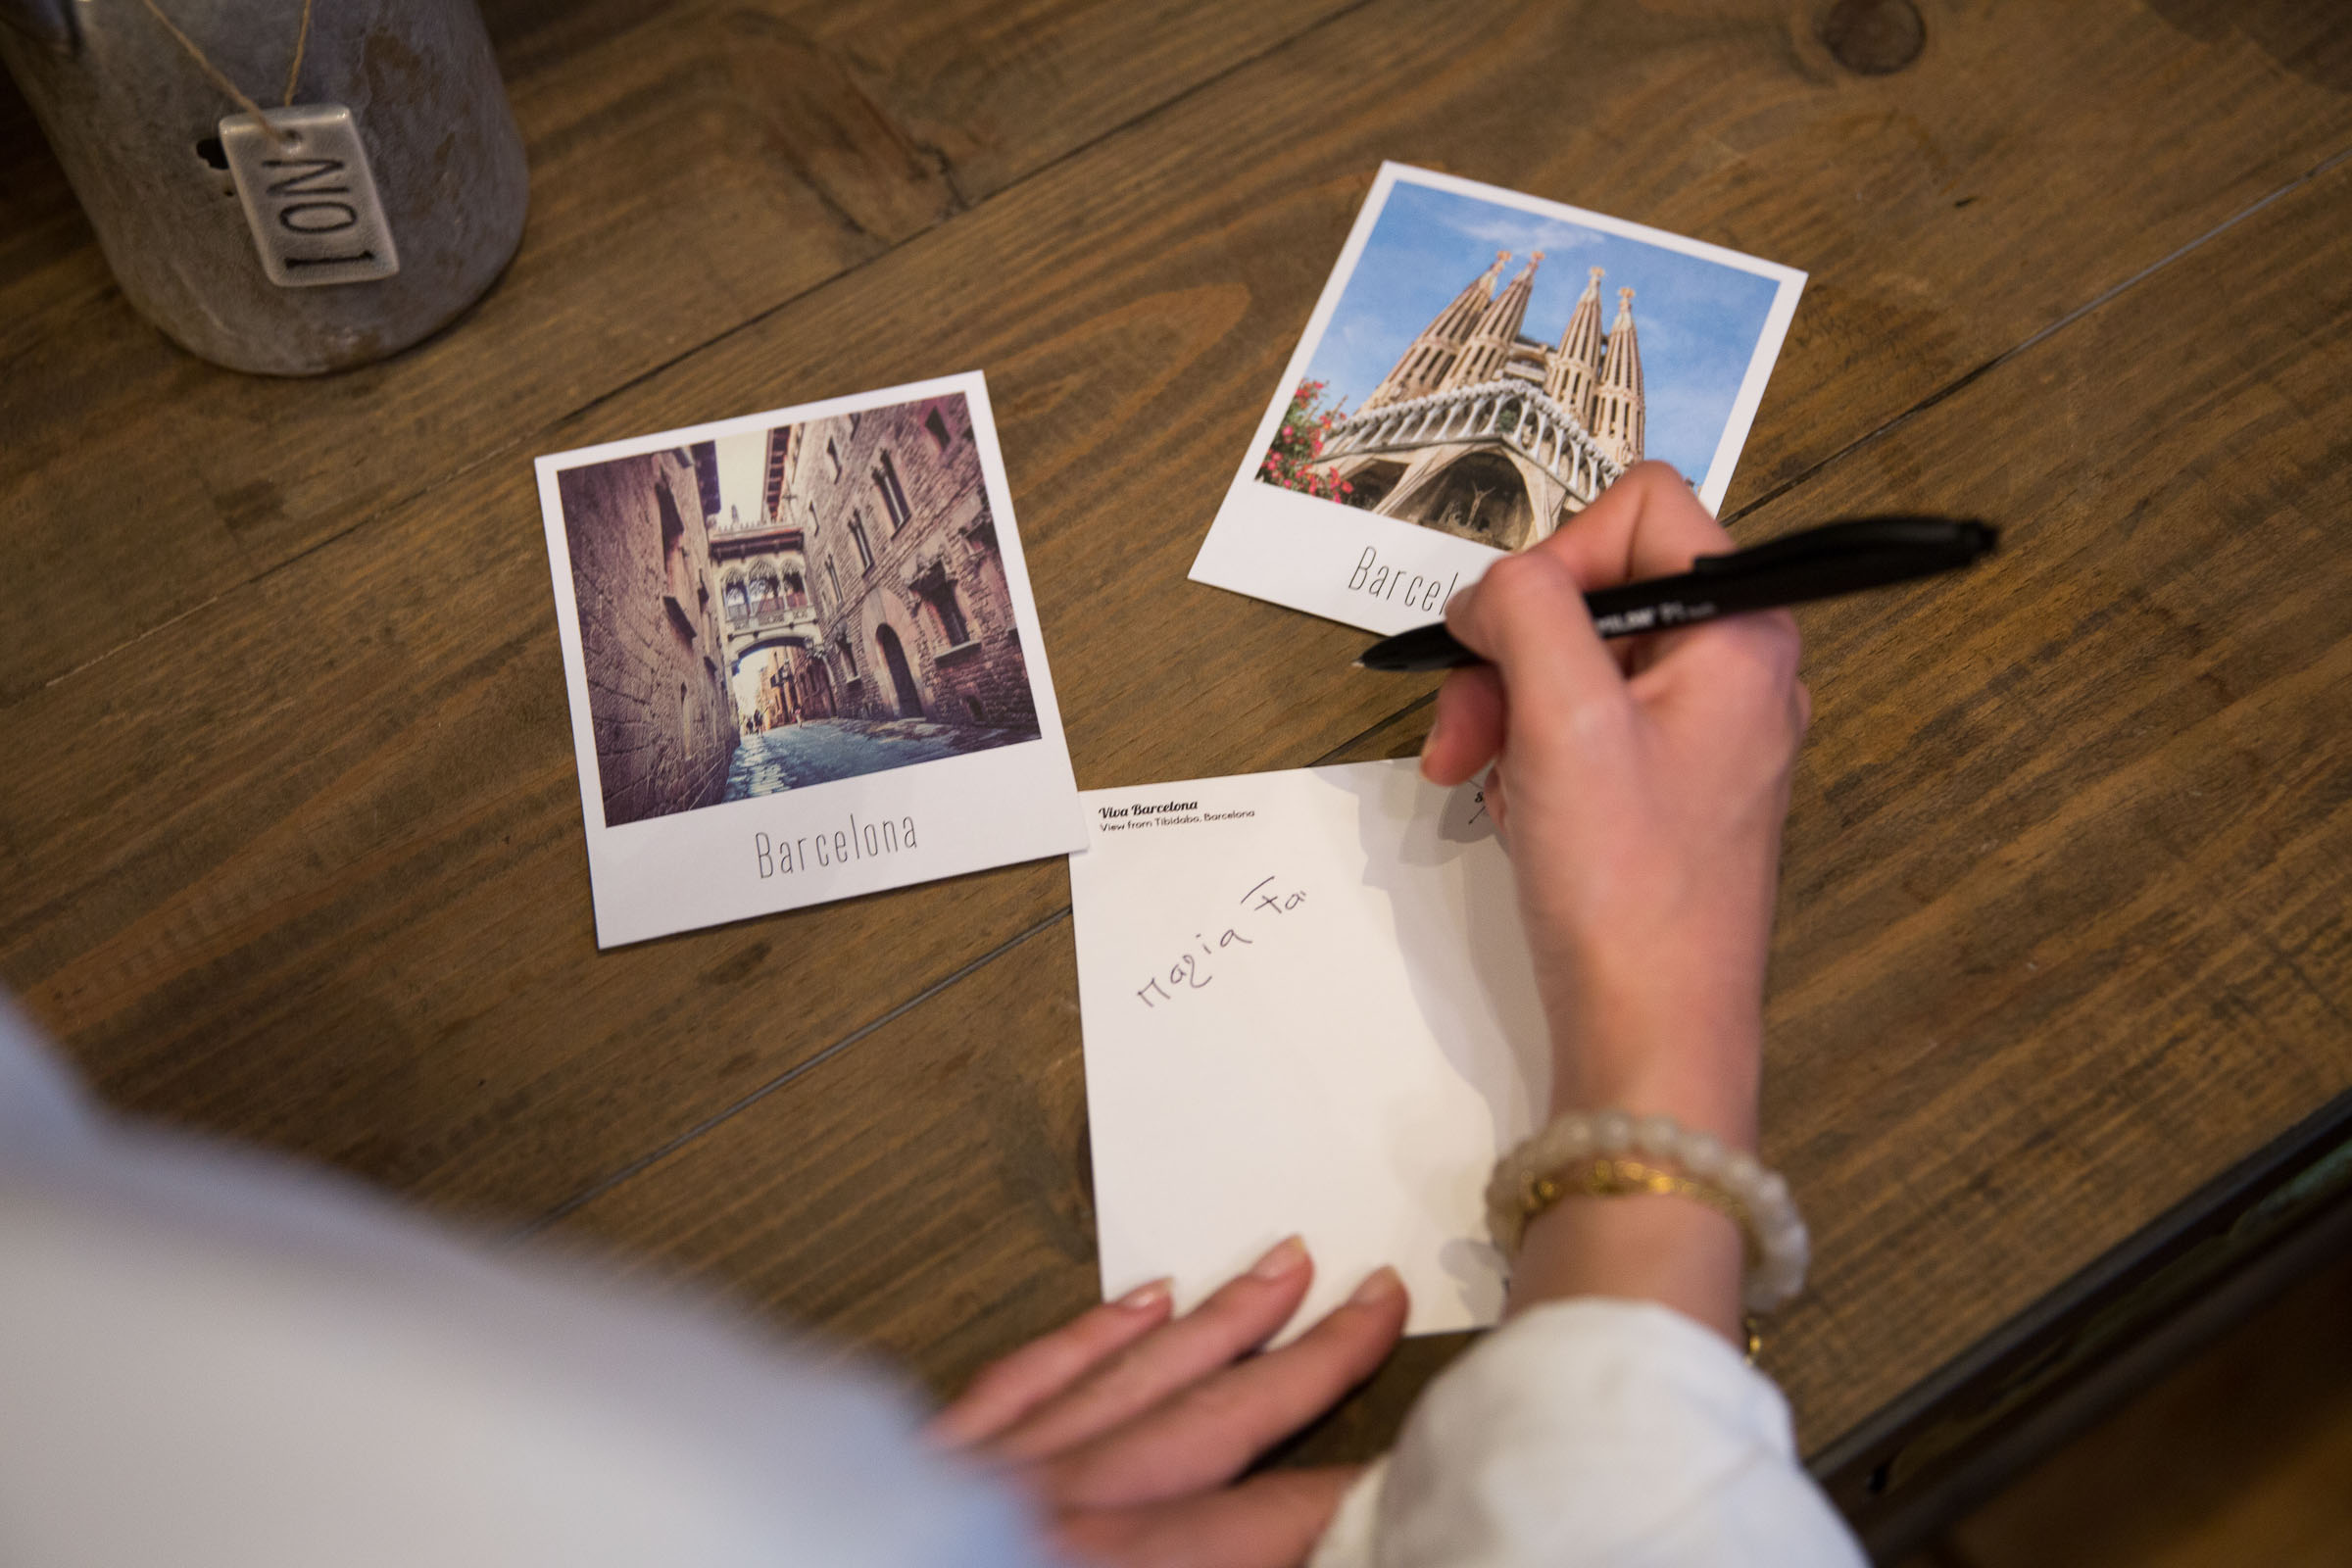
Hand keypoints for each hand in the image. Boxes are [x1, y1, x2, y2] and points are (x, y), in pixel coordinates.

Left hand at [928, 1238, 1406, 1567]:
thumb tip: (1289, 1551)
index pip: (1266, 1525)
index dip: (1353, 1493)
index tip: (1418, 1459)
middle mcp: (1060, 1513)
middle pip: (1211, 1418)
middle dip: (1305, 1358)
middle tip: (1373, 1297)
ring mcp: (992, 1472)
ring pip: (1130, 1374)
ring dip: (1216, 1320)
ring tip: (1282, 1266)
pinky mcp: (929, 1458)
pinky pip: (1027, 1375)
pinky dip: (1090, 1333)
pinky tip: (1139, 1297)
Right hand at [1420, 466, 1807, 1335]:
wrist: (1652, 1035)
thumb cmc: (1627, 886)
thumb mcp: (1560, 716)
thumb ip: (1526, 609)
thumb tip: (1493, 585)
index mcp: (1742, 633)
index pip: (1645, 509)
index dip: (1557, 553)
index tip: (1504, 631)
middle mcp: (1737, 672)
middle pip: (1601, 587)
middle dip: (1511, 645)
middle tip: (1462, 722)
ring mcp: (1705, 735)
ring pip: (1580, 659)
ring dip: (1505, 702)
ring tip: (1468, 772)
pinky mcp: (1669, 791)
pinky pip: (1585, 726)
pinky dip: (1529, 750)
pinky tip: (1508, 803)